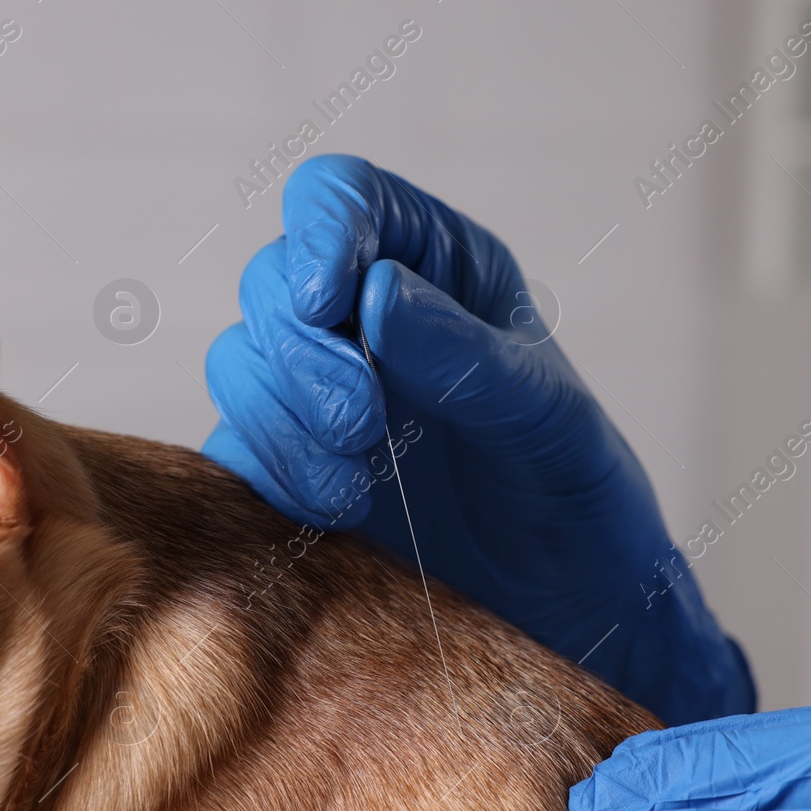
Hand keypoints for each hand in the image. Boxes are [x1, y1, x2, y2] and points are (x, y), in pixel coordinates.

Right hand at [201, 154, 750, 723]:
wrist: (567, 613)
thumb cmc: (577, 497)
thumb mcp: (549, 420)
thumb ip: (468, 356)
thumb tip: (379, 292)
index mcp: (438, 269)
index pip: (346, 198)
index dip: (320, 230)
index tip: (328, 302)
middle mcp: (367, 320)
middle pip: (276, 281)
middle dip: (304, 350)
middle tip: (366, 423)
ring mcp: (320, 396)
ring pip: (240, 359)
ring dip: (282, 417)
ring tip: (358, 482)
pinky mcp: (289, 472)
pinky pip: (233, 448)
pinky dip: (269, 473)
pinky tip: (334, 512)